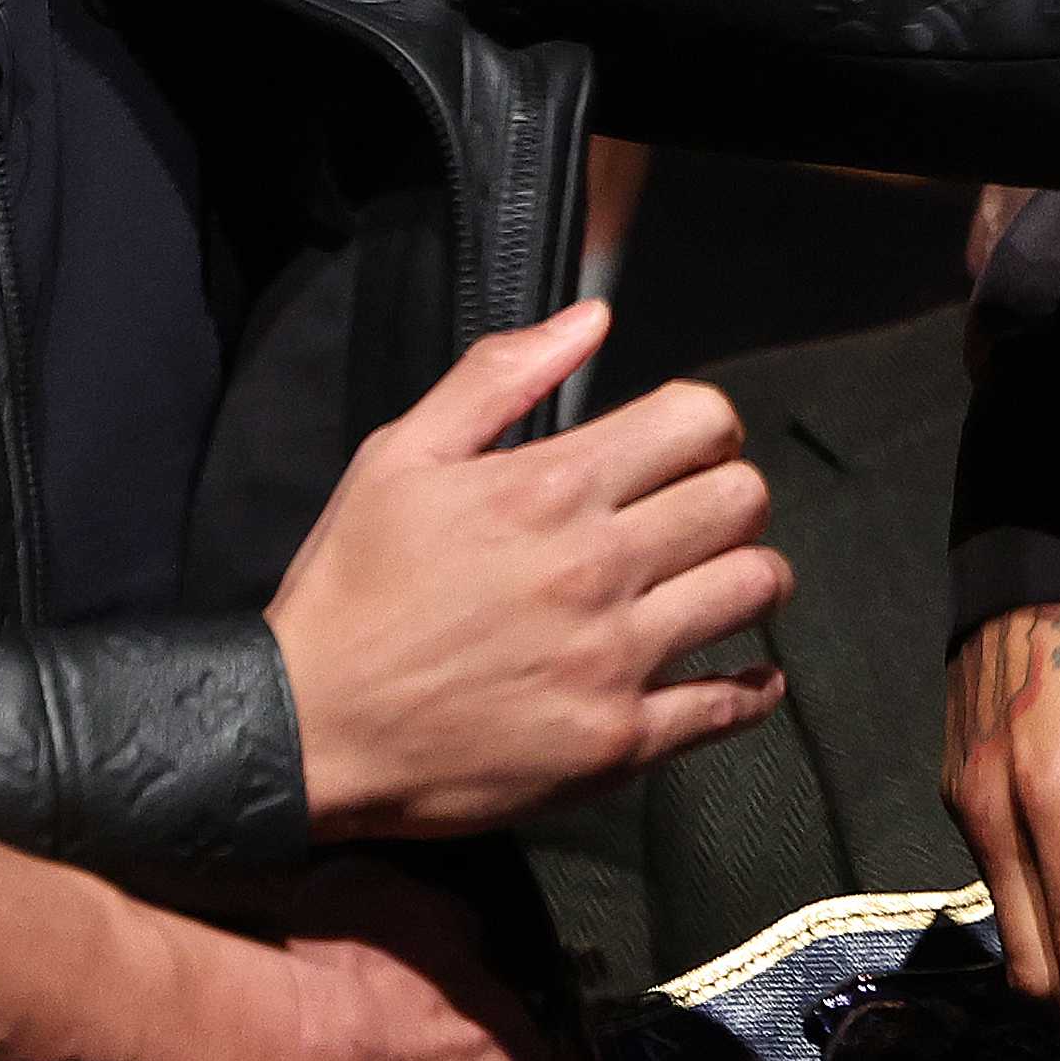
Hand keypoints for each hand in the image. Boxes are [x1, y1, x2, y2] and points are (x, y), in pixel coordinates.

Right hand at [270, 303, 790, 840]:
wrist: (305, 730)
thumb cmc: (349, 590)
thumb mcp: (398, 457)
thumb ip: (497, 376)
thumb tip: (590, 319)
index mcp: (549, 488)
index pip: (700, 421)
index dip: (707, 427)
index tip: (686, 451)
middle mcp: (596, 568)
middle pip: (743, 500)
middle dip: (731, 496)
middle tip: (699, 517)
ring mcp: (614, 659)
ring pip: (754, 589)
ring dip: (749, 578)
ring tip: (716, 584)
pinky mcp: (617, 741)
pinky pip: (732, 706)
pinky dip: (752, 688)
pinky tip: (741, 674)